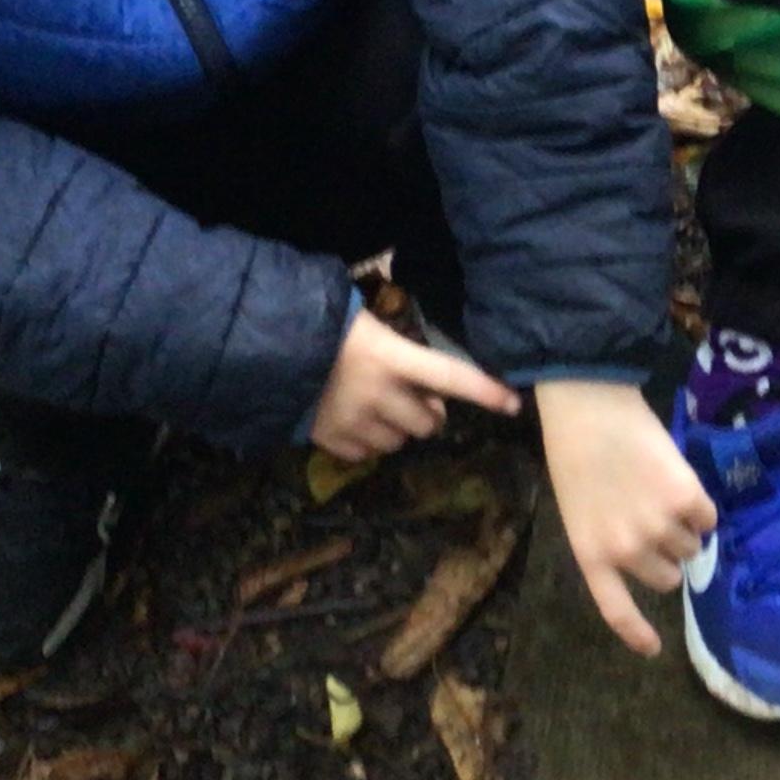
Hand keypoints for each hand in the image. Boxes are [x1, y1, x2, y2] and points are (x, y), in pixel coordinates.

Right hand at [309, 310, 518, 460]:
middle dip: (428, 414)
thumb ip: (402, 352)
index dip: (485, 391)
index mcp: (390, 357)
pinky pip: (366, 454)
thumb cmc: (324, 326)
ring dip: (398, 429)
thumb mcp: (370, 325)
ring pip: (400, 443)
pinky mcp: (331, 440)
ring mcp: (354, 421)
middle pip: (429, 423)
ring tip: (378, 408)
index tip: (513, 405)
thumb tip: (433, 385)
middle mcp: (378, 393)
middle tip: (414, 400)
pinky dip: (366, 442)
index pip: (451, 377)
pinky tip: (353, 420)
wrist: (267, 345)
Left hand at [535, 381, 716, 655]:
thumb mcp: (581, 509)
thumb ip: (610, 539)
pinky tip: (679, 481)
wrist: (589, 406)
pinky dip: (701, 505)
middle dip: (668, 556)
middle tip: (657, 523)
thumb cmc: (576, 453)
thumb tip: (657, 559)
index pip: (616, 609)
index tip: (653, 650)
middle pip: (668, 578)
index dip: (636, 633)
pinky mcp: (686, 499)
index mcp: (592, 554)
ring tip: (663, 494)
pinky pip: (709, 518)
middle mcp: (626, 550)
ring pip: (692, 547)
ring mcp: (658, 526)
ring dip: (685, 529)